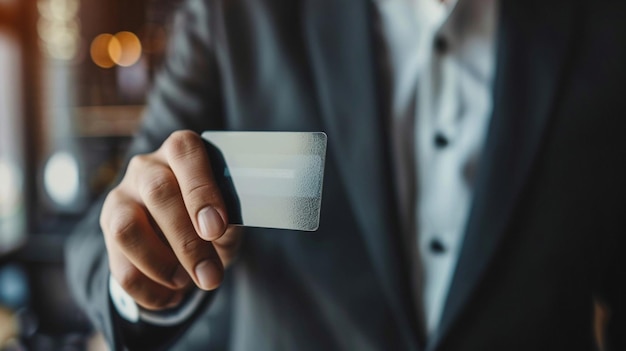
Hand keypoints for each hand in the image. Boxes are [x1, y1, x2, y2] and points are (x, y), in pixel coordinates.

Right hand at [100, 130, 240, 309]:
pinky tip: (171, 297)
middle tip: (210, 275)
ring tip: (187, 282)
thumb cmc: (212, 216)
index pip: (185, 154)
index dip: (200, 191)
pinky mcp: (107, 229)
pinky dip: (149, 290)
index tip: (216, 229)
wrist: (183, 236)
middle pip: (157, 192)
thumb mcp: (229, 215)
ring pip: (127, 229)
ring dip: (161, 266)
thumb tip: (218, 236)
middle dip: (187, 241)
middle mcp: (146, 167)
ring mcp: (121, 197)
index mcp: (181, 150)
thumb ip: (227, 221)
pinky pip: (119, 266)